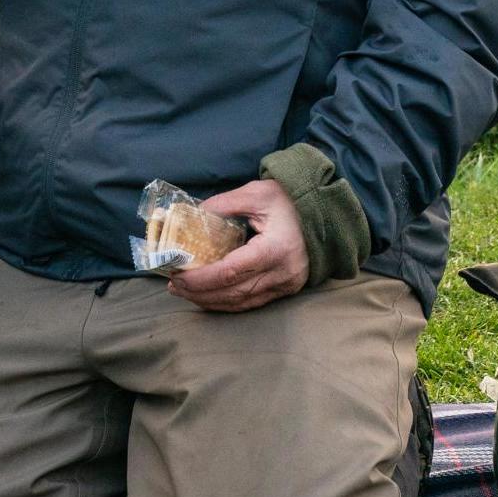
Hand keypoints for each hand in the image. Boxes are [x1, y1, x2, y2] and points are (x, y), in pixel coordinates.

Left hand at [167, 179, 308, 312]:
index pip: (230, 272)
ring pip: (241, 302)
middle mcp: (282, 273)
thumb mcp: (256, 193)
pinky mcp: (286, 289)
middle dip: (200, 292)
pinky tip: (208, 297)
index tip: (178, 275)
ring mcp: (286, 285)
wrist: (324, 213)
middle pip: (233, 293)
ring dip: (210, 301)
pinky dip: (227, 303)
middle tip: (174, 286)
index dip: (202, 278)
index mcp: (275, 249)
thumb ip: (223, 204)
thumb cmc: (290, 200)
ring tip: (184, 293)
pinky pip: (252, 303)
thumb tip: (192, 214)